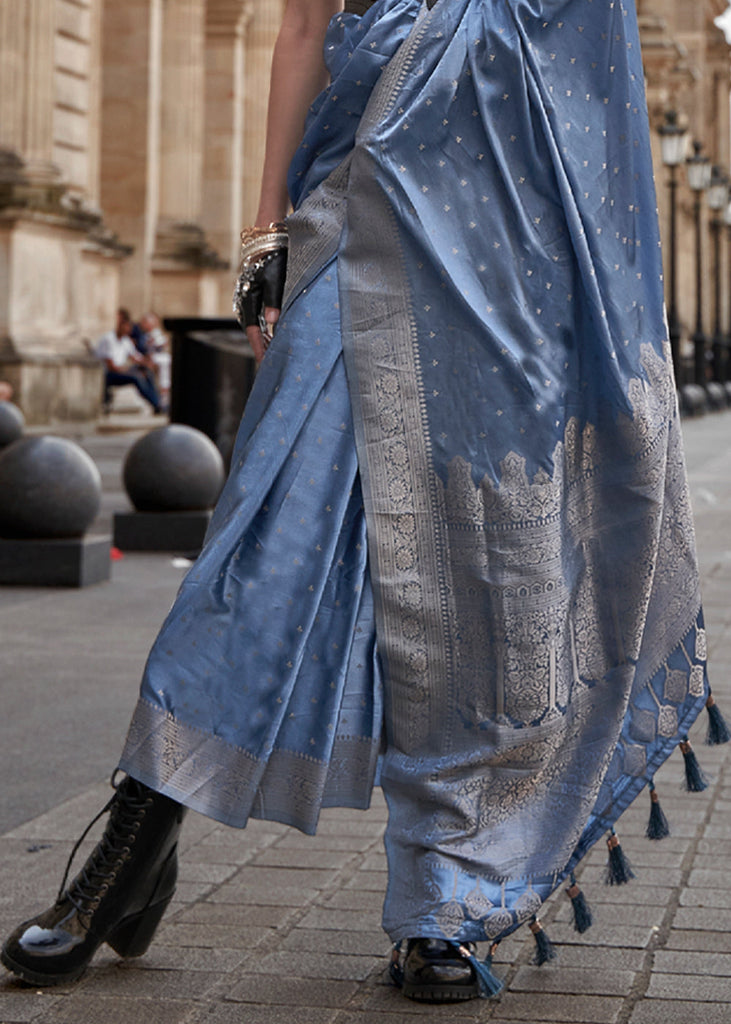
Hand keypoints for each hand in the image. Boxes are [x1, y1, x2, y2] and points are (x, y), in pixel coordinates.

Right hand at [234, 248, 287, 364]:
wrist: (267, 238)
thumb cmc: (273, 257)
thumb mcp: (276, 278)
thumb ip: (274, 301)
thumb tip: (273, 322)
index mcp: (249, 299)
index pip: (254, 330)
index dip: (259, 348)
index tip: (264, 363)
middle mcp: (245, 300)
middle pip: (253, 330)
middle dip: (261, 347)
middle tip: (271, 363)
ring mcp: (248, 297)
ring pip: (255, 324)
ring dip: (263, 338)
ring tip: (273, 351)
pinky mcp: (254, 293)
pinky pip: (257, 316)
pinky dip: (265, 327)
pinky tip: (273, 333)